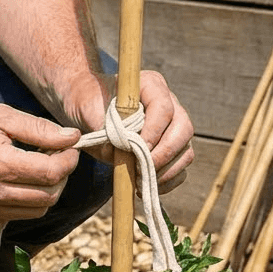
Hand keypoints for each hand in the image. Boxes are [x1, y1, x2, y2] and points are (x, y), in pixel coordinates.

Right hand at [0, 102, 82, 223]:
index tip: (71, 146)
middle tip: (58, 155)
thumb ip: (38, 129)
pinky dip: (29, 200)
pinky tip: (22, 179)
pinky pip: (18, 215)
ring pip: (37, 210)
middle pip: (49, 196)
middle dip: (62, 176)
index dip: (69, 159)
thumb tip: (71, 137)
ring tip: (41, 167)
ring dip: (48, 190)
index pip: (51, 173)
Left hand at [65, 70, 194, 194]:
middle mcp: (169, 104)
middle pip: (184, 129)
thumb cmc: (89, 101)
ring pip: (185, 151)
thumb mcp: (86, 106)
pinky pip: (180, 168)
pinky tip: (143, 186)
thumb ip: (100, 124)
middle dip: (164, 154)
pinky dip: (166, 182)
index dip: (153, 130)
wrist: (89, 109)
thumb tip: (114, 150)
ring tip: (138, 180)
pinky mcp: (172, 149)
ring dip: (165, 171)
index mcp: (151, 85)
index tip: (136, 148)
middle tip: (141, 169)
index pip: (163, 107)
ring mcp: (173, 128)